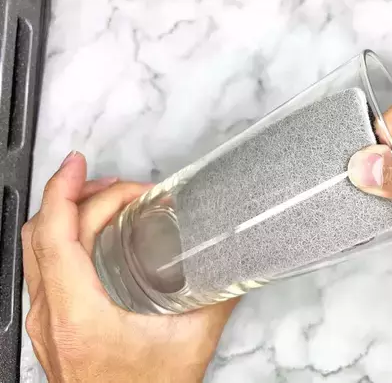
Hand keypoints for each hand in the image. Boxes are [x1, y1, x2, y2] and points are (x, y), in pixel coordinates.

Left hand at [23, 152, 235, 381]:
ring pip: (38, 250)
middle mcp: (50, 317)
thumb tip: (236, 262)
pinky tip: (97, 238)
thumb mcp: (190, 344)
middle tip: (121, 186)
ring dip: (69, 216)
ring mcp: (45, 323)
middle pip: (43, 234)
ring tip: (107, 202)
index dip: (64, 190)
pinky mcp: (52, 327)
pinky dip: (66, 239)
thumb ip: (218, 297)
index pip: (55, 235)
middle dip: (79, 195)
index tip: (80, 165)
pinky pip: (44, 268)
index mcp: (77, 315)